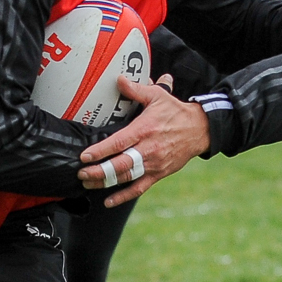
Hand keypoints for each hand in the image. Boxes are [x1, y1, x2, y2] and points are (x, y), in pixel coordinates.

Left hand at [76, 75, 208, 208]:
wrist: (199, 130)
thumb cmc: (176, 112)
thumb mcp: (157, 96)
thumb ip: (136, 90)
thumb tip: (119, 80)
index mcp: (145, 130)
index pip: (119, 143)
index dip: (101, 151)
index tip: (85, 156)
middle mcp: (148, 149)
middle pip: (120, 164)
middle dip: (99, 171)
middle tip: (81, 173)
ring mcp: (153, 164)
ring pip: (126, 178)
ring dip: (105, 182)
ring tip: (88, 182)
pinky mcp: (158, 174)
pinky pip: (139, 188)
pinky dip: (123, 196)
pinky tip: (108, 201)